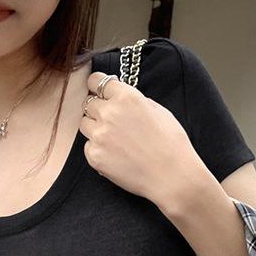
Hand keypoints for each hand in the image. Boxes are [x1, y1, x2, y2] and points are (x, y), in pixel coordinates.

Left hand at [79, 70, 209, 210]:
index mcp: (126, 97)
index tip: (98, 91)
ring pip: (84, 124)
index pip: (96, 80)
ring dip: (95, 128)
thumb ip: (135, 101)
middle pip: (88, 103)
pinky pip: (88, 146)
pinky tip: (115, 155)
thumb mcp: (158, 111)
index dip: (96, 86)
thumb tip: (121, 99)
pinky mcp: (94, 156)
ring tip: (114, 139)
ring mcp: (99, 135)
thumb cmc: (171, 143)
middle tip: (110, 120)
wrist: (171, 175)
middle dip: (97, 109)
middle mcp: (109, 113)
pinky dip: (97, 149)